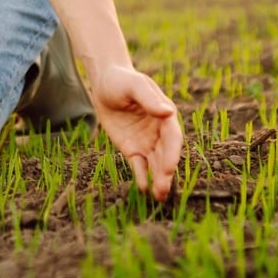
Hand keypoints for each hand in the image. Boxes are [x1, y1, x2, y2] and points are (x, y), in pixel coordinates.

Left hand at [88, 64, 181, 200]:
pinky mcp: (132, 149)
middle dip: (165, 172)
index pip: (172, 137)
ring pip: (154, 164)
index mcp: (164, 115)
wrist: (105, 84)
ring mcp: (147, 141)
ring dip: (157, 179)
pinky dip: (142, 176)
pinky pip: (139, 165)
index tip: (169, 167)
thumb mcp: (134, 85)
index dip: (172, 152)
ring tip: (158, 197)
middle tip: (164, 189)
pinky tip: (143, 188)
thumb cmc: (122, 80)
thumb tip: (168, 112)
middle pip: (165, 154)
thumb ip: (149, 99)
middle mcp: (159, 131)